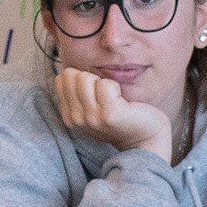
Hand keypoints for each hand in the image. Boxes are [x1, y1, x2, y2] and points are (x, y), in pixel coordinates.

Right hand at [52, 65, 177, 160]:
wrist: (145, 137)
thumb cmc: (120, 117)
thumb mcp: (91, 108)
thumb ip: (77, 93)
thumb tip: (69, 69)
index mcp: (69, 117)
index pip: (61, 79)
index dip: (81, 79)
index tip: (95, 94)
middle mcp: (76, 119)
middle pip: (71, 76)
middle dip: (90, 79)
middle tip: (106, 96)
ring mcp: (92, 118)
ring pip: (85, 78)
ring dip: (103, 82)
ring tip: (113, 98)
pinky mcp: (109, 114)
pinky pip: (105, 85)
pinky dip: (115, 86)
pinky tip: (122, 100)